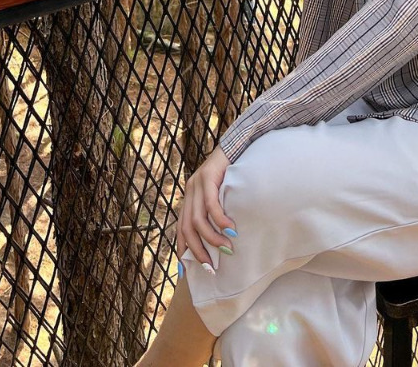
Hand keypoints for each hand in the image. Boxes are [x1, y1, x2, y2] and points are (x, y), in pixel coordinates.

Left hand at [177, 146, 233, 265]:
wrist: (237, 144)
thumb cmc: (232, 173)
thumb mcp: (220, 195)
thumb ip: (214, 213)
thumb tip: (220, 241)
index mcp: (189, 198)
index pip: (181, 229)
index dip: (182, 251)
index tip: (186, 273)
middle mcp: (189, 192)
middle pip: (187, 229)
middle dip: (198, 251)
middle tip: (211, 267)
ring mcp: (197, 184)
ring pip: (198, 219)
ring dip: (212, 238)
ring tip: (226, 247)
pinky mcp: (209, 177)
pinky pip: (211, 204)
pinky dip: (220, 220)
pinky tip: (230, 229)